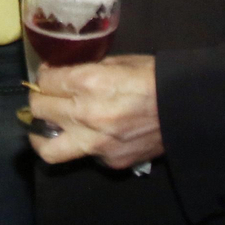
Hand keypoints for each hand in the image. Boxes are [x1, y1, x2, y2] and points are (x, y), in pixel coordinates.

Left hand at [27, 55, 162, 169]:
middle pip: (39, 111)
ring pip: (48, 148)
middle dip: (39, 102)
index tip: (49, 77)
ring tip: (45, 129)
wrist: (185, 108)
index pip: (44, 82)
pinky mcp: (110, 161)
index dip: (44, 77)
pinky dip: (80, 144)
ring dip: (42, 136)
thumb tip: (59, 74)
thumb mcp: (114, 62)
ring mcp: (96, 143)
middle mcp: (85, 114)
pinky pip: (82, 156)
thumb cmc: (151, 76)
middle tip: (46, 99)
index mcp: (87, 82)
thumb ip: (83, 69)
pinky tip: (89, 134)